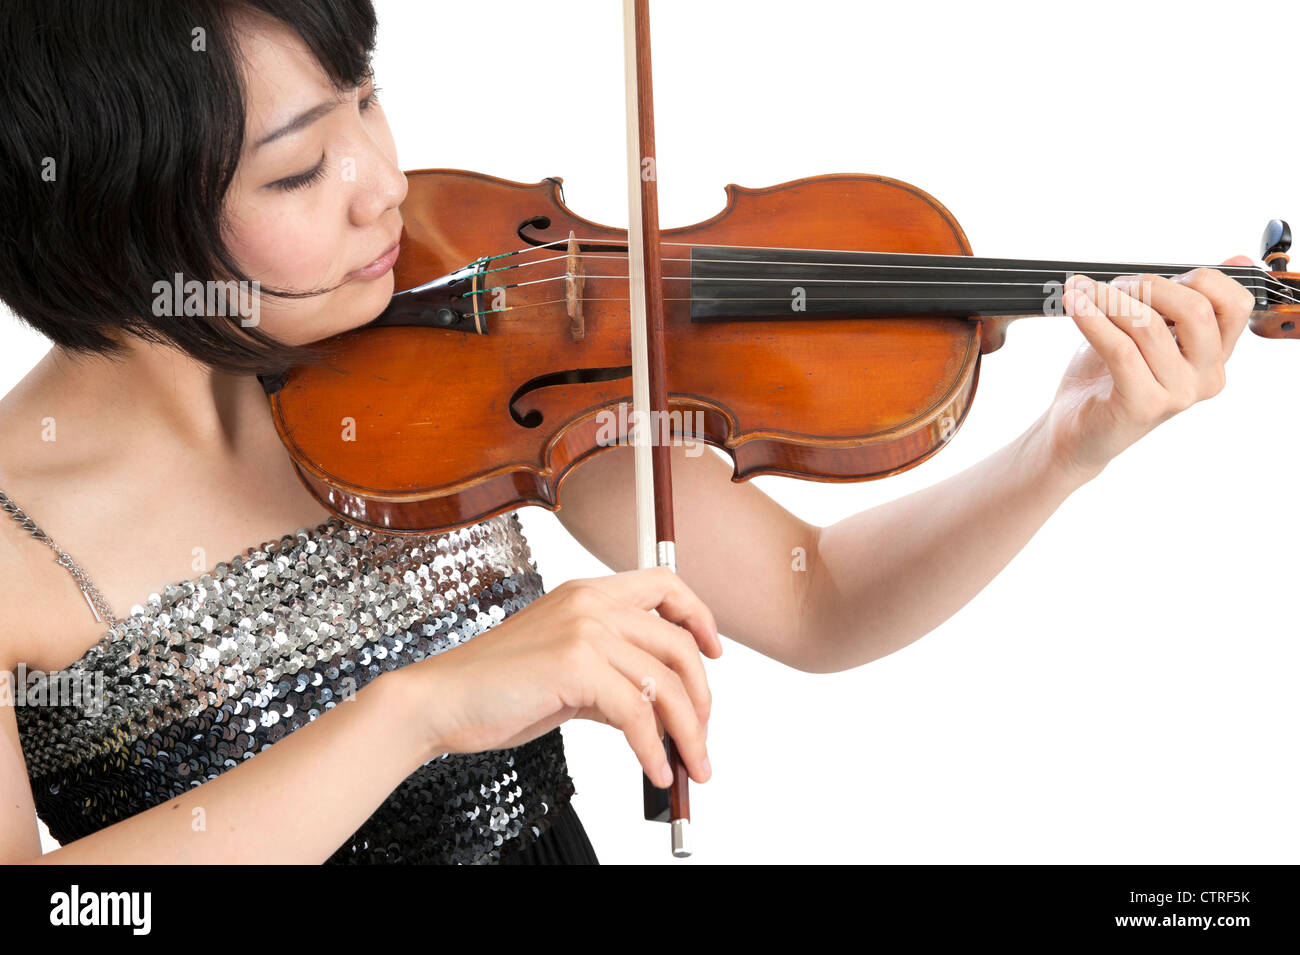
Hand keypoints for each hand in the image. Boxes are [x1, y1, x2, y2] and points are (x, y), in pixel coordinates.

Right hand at [406, 566, 719, 786]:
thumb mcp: (564, 671)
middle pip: (678, 645)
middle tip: (702, 738)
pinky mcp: (575, 665)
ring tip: (690, 767)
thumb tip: (655, 710)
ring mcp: (584, 630)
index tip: (714, 653)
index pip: (665, 585)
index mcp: (588, 593)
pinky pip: (637, 714)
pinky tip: (654, 770)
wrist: (441, 701)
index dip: (700, 617)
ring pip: (665, 684)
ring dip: (687, 734)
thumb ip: (610, 676)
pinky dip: (653, 750)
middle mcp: (591, 602)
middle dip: (701, 700)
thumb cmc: (495, 688)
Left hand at [1048, 256, 1256, 480]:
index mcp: (1215, 356)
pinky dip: (1093, 319)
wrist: (1076, 432)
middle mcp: (1206, 377)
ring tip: (1082, 293)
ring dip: (1109, 300)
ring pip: (1149, 326)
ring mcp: (1178, 394)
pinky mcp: (1144, 405)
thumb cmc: (1109, 378)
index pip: (1235, 304)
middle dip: (1149, 285)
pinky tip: (1075, 305)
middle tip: (1113, 286)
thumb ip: (1181, 302)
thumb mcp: (1151, 333)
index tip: (1155, 279)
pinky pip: (1121, 349)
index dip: (1198, 278)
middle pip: (1195, 310)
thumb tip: (1235, 258)